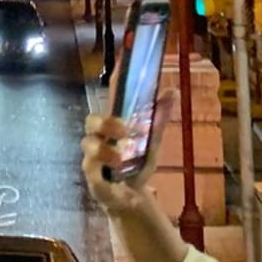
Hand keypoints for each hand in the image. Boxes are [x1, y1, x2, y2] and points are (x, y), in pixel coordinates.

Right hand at [81, 89, 177, 214]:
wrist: (132, 198)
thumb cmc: (137, 164)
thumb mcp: (152, 141)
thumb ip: (159, 118)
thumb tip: (173, 90)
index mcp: (113, 123)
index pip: (112, 97)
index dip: (116, 80)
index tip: (124, 62)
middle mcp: (99, 136)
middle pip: (91, 120)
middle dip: (106, 123)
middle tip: (125, 130)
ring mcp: (93, 155)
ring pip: (88, 144)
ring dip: (104, 150)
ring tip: (120, 160)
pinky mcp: (92, 176)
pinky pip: (89, 167)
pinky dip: (100, 168)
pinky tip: (112, 173)